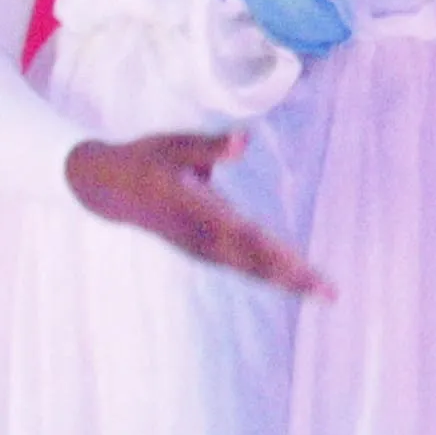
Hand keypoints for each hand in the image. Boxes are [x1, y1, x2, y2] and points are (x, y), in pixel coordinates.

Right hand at [62, 131, 328, 295]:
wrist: (106, 188)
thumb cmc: (144, 160)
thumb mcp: (172, 145)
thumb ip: (208, 147)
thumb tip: (244, 141)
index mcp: (197, 212)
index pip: (244, 236)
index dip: (275, 254)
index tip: (302, 268)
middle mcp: (201, 237)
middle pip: (254, 261)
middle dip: (292, 277)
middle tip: (329, 293)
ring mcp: (200, 247)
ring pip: (249, 268)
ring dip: (285, 281)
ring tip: (321, 292)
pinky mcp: (201, 249)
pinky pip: (241, 266)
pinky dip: (268, 275)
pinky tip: (293, 282)